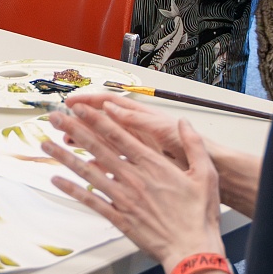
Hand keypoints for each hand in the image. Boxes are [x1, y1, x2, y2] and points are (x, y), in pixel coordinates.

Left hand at [39, 94, 224, 268]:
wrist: (192, 250)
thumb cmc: (199, 215)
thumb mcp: (206, 174)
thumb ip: (193, 145)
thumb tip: (183, 123)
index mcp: (153, 165)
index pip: (119, 136)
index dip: (97, 120)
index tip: (81, 108)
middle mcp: (134, 179)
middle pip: (98, 149)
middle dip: (74, 130)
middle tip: (55, 117)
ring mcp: (124, 199)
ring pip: (89, 173)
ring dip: (65, 157)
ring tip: (46, 143)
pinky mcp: (120, 218)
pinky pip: (91, 201)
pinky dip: (73, 191)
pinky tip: (56, 180)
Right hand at [55, 92, 191, 165]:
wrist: (210, 172)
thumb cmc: (192, 150)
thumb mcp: (163, 130)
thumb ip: (137, 120)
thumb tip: (111, 108)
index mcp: (143, 119)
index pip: (111, 104)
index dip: (90, 101)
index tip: (72, 102)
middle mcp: (137, 134)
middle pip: (103, 125)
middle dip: (81, 123)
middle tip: (62, 123)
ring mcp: (136, 152)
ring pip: (104, 146)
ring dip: (85, 143)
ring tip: (66, 143)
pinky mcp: (138, 170)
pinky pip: (112, 168)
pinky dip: (97, 167)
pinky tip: (85, 169)